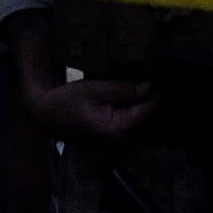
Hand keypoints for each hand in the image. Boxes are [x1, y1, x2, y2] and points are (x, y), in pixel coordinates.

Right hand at [18, 38, 157, 144]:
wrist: (45, 114)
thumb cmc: (68, 101)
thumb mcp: (97, 89)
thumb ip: (124, 89)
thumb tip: (149, 86)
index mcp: (117, 128)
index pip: (146, 110)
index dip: (158, 93)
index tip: (168, 76)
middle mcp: (119, 138)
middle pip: (144, 116)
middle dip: (152, 96)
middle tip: (161, 74)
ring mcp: (114, 138)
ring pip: (136, 117)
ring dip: (142, 100)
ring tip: (151, 78)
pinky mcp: (109, 133)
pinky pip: (127, 118)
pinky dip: (132, 105)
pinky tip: (133, 90)